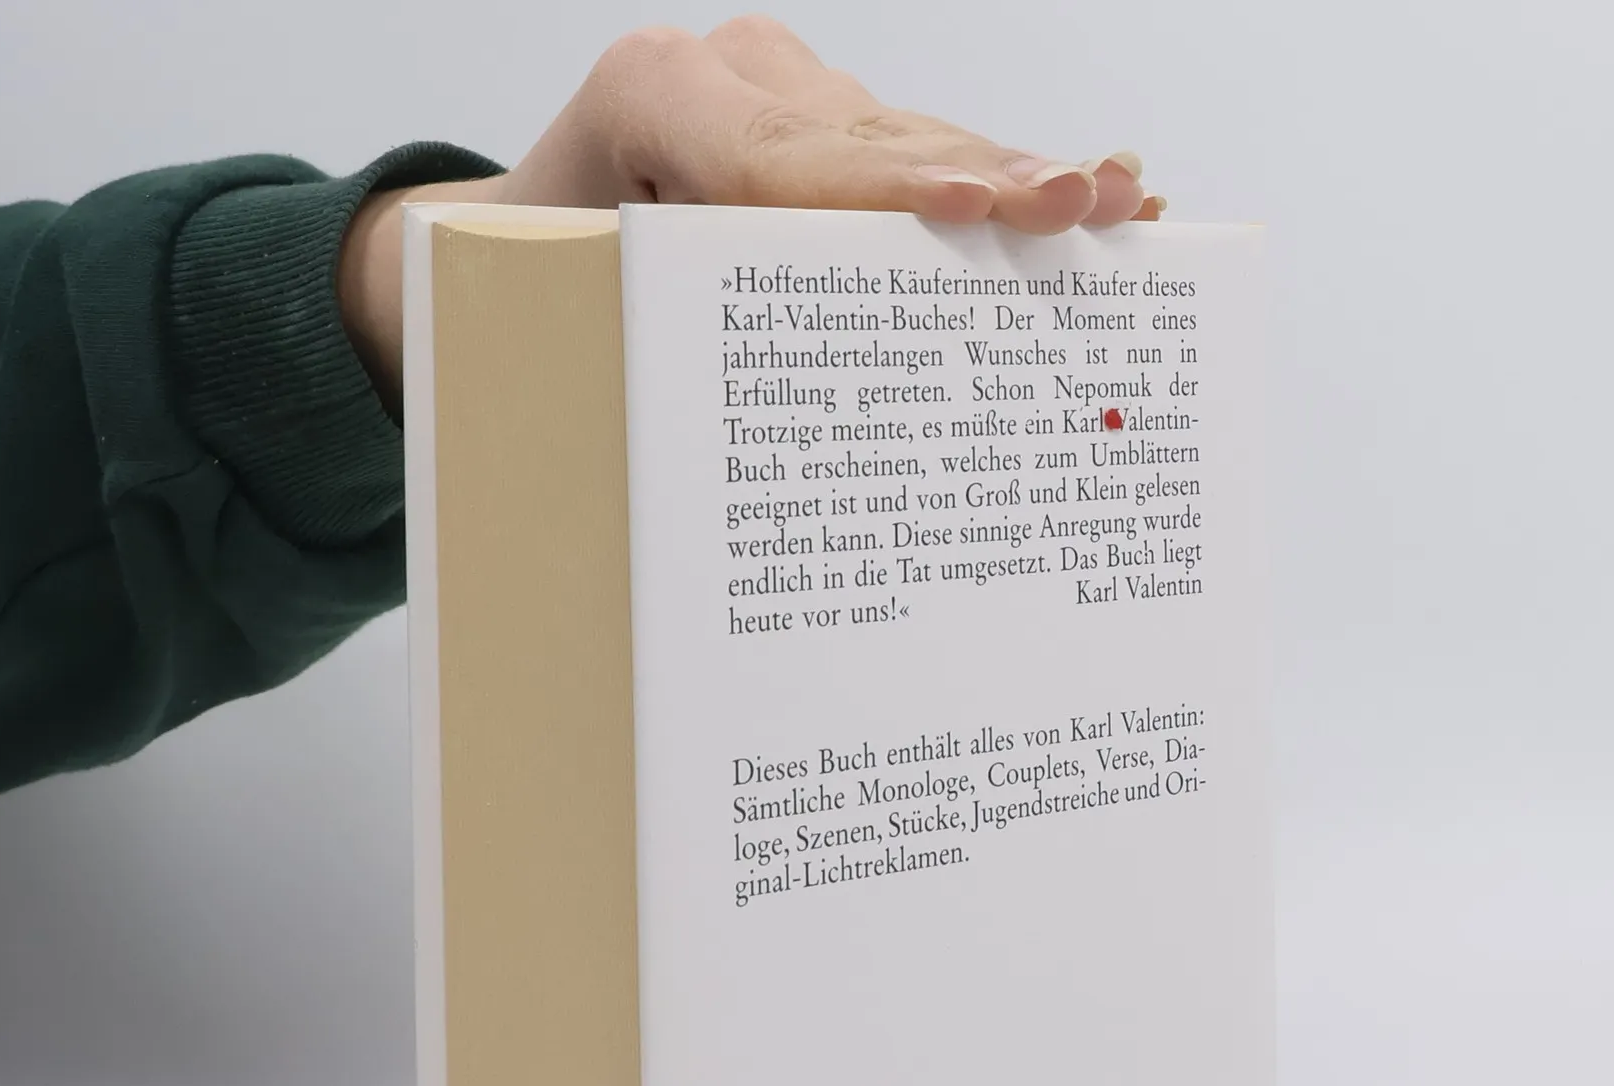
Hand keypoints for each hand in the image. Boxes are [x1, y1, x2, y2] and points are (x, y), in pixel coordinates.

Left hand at [339, 16, 1160, 405]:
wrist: (489, 245)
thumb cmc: (514, 294)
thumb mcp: (546, 315)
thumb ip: (636, 341)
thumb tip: (739, 478)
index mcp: (653, 96)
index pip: (784, 158)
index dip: (885, 188)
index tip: (971, 208)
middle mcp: (735, 78)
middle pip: (878, 143)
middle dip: (991, 182)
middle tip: (1089, 204)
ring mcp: (791, 95)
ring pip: (919, 147)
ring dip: (1022, 187)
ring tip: (1125, 205)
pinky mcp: (830, 128)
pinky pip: (921, 163)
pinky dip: (1000, 196)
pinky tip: (1099, 199)